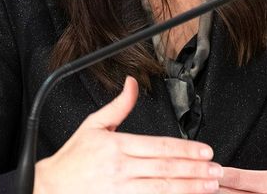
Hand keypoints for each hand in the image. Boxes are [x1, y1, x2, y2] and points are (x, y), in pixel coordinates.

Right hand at [35, 76, 222, 193]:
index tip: (206, 151)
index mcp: (116, 146)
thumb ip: (118, 106)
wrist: (48, 189)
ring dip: (188, 188)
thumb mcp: (93, 126)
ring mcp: (119, 191)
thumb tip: (132, 83)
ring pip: (161, 190)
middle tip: (217, 171)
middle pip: (165, 169)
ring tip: (209, 187)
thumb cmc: (72, 160)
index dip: (185, 149)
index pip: (158, 147)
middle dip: (194, 170)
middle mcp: (119, 169)